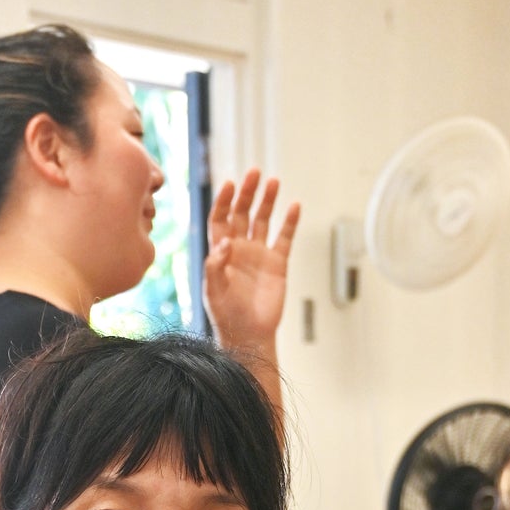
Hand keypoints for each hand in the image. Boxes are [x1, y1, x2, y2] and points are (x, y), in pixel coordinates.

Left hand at [202, 169, 300, 349]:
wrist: (249, 336)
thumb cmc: (227, 316)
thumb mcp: (215, 292)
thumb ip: (216, 267)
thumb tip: (224, 242)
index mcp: (221, 252)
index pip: (220, 219)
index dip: (224, 201)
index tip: (231, 184)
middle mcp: (239, 249)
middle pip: (242, 213)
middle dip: (247, 193)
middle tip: (255, 173)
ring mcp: (259, 254)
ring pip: (263, 220)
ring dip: (267, 201)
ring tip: (273, 182)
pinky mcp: (277, 263)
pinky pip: (285, 238)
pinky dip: (290, 222)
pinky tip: (294, 206)